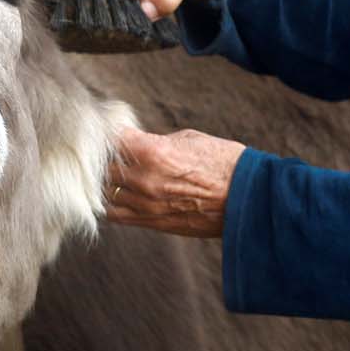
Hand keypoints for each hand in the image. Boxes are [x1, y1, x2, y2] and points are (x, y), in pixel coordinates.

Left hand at [105, 126, 242, 238]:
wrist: (247, 198)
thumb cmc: (222, 162)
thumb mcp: (187, 139)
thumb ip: (155, 142)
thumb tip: (135, 143)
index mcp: (152, 152)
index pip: (109, 139)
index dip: (106, 131)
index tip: (108, 127)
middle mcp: (143, 180)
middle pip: (101, 167)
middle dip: (103, 156)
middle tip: (107, 148)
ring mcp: (145, 205)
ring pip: (103, 192)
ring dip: (105, 180)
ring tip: (112, 171)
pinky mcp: (151, 223)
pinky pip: (115, 215)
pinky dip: (110, 203)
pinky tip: (116, 193)